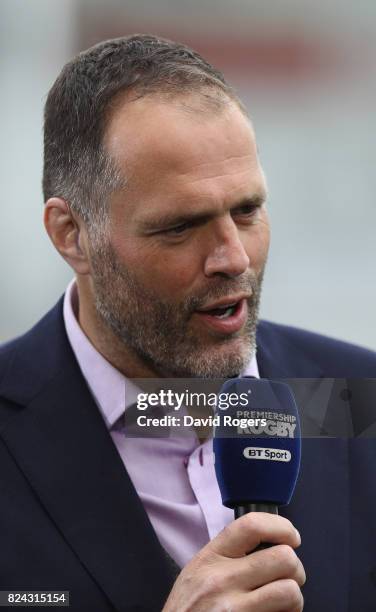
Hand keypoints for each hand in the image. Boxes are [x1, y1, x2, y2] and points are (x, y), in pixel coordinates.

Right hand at [162, 512, 304, 611]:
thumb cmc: (189, 609)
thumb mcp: (198, 571)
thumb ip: (228, 555)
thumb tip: (271, 543)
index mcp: (211, 557)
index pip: (252, 525)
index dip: (281, 528)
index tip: (291, 537)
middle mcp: (221, 581)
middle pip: (283, 558)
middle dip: (294, 568)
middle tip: (287, 577)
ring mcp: (234, 610)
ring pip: (290, 592)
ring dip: (293, 598)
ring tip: (281, 602)